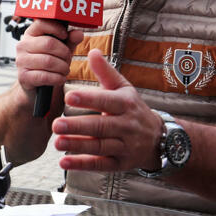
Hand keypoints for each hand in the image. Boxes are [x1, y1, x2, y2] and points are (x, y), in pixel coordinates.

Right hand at [13, 19, 82, 115]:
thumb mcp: (61, 50)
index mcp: (30, 34)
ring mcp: (21, 61)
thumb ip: (70, 40)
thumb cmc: (48, 64)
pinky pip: (45, 76)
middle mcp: (22, 45)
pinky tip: (60, 78)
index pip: (42, 23)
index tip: (65, 36)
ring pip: (48, 61)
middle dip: (64, 53)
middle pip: (49, 44)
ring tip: (65, 70)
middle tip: (68, 59)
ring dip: (62, 67)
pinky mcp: (23, 76)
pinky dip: (57, 78)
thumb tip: (78, 34)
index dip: (57, 28)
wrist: (36, 86)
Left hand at [52, 49, 162, 171]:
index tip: (69, 97)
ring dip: (77, 145)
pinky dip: (82, 164)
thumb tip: (92, 51)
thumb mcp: (123, 88)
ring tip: (57, 142)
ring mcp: (125, 146)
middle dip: (78, 126)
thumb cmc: (133, 109)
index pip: (106, 100)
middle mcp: (127, 126)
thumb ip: (105, 71)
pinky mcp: (120, 163)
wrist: (159, 139)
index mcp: (126, 104)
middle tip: (56, 124)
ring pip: (100, 146)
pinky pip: (101, 164)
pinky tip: (64, 162)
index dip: (88, 99)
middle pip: (101, 126)